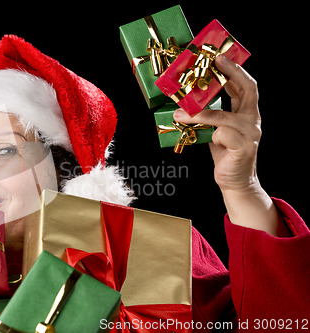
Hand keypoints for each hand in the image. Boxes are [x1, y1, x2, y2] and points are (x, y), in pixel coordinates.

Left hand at [173, 54, 260, 192]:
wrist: (235, 182)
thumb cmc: (225, 154)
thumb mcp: (216, 131)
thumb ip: (210, 116)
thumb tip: (188, 102)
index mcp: (247, 114)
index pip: (246, 86)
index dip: (235, 70)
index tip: (221, 58)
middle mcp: (252, 120)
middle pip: (248, 90)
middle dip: (231, 73)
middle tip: (214, 62)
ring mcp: (250, 134)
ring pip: (223, 116)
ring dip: (199, 113)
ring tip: (179, 112)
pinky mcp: (243, 147)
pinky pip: (222, 134)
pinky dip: (209, 133)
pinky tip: (203, 138)